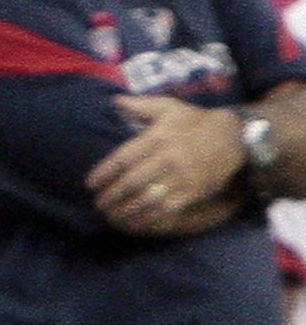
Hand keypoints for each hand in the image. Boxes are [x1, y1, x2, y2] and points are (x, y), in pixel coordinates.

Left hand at [89, 94, 245, 236]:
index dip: (103, 174)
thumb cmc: (196, 122)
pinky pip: (163, 210)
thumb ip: (140, 105)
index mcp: (157, 138)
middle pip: (130, 182)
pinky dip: (145, 219)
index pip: (122, 159)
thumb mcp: (170, 108)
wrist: (235, 137)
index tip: (90, 184)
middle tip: (98, 204)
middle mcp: (167, 158)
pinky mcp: (191, 193)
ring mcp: (180, 177)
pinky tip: (132, 223)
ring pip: (144, 199)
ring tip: (110, 216)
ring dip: (123, 211)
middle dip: (110, 196)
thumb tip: (114, 101)